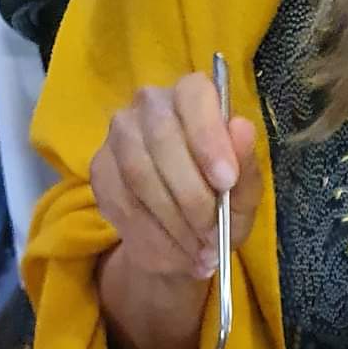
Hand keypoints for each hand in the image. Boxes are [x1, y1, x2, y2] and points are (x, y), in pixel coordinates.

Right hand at [90, 73, 261, 280]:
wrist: (183, 239)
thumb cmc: (220, 205)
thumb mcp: (243, 195)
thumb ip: (246, 166)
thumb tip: (241, 129)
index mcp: (192, 97)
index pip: (194, 96)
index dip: (209, 137)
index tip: (227, 181)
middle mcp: (150, 104)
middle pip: (162, 139)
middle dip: (192, 195)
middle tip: (214, 234)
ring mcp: (119, 135)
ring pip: (138, 174)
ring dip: (173, 221)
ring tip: (198, 250)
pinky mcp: (100, 170)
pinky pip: (122, 203)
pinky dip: (153, 237)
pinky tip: (175, 252)